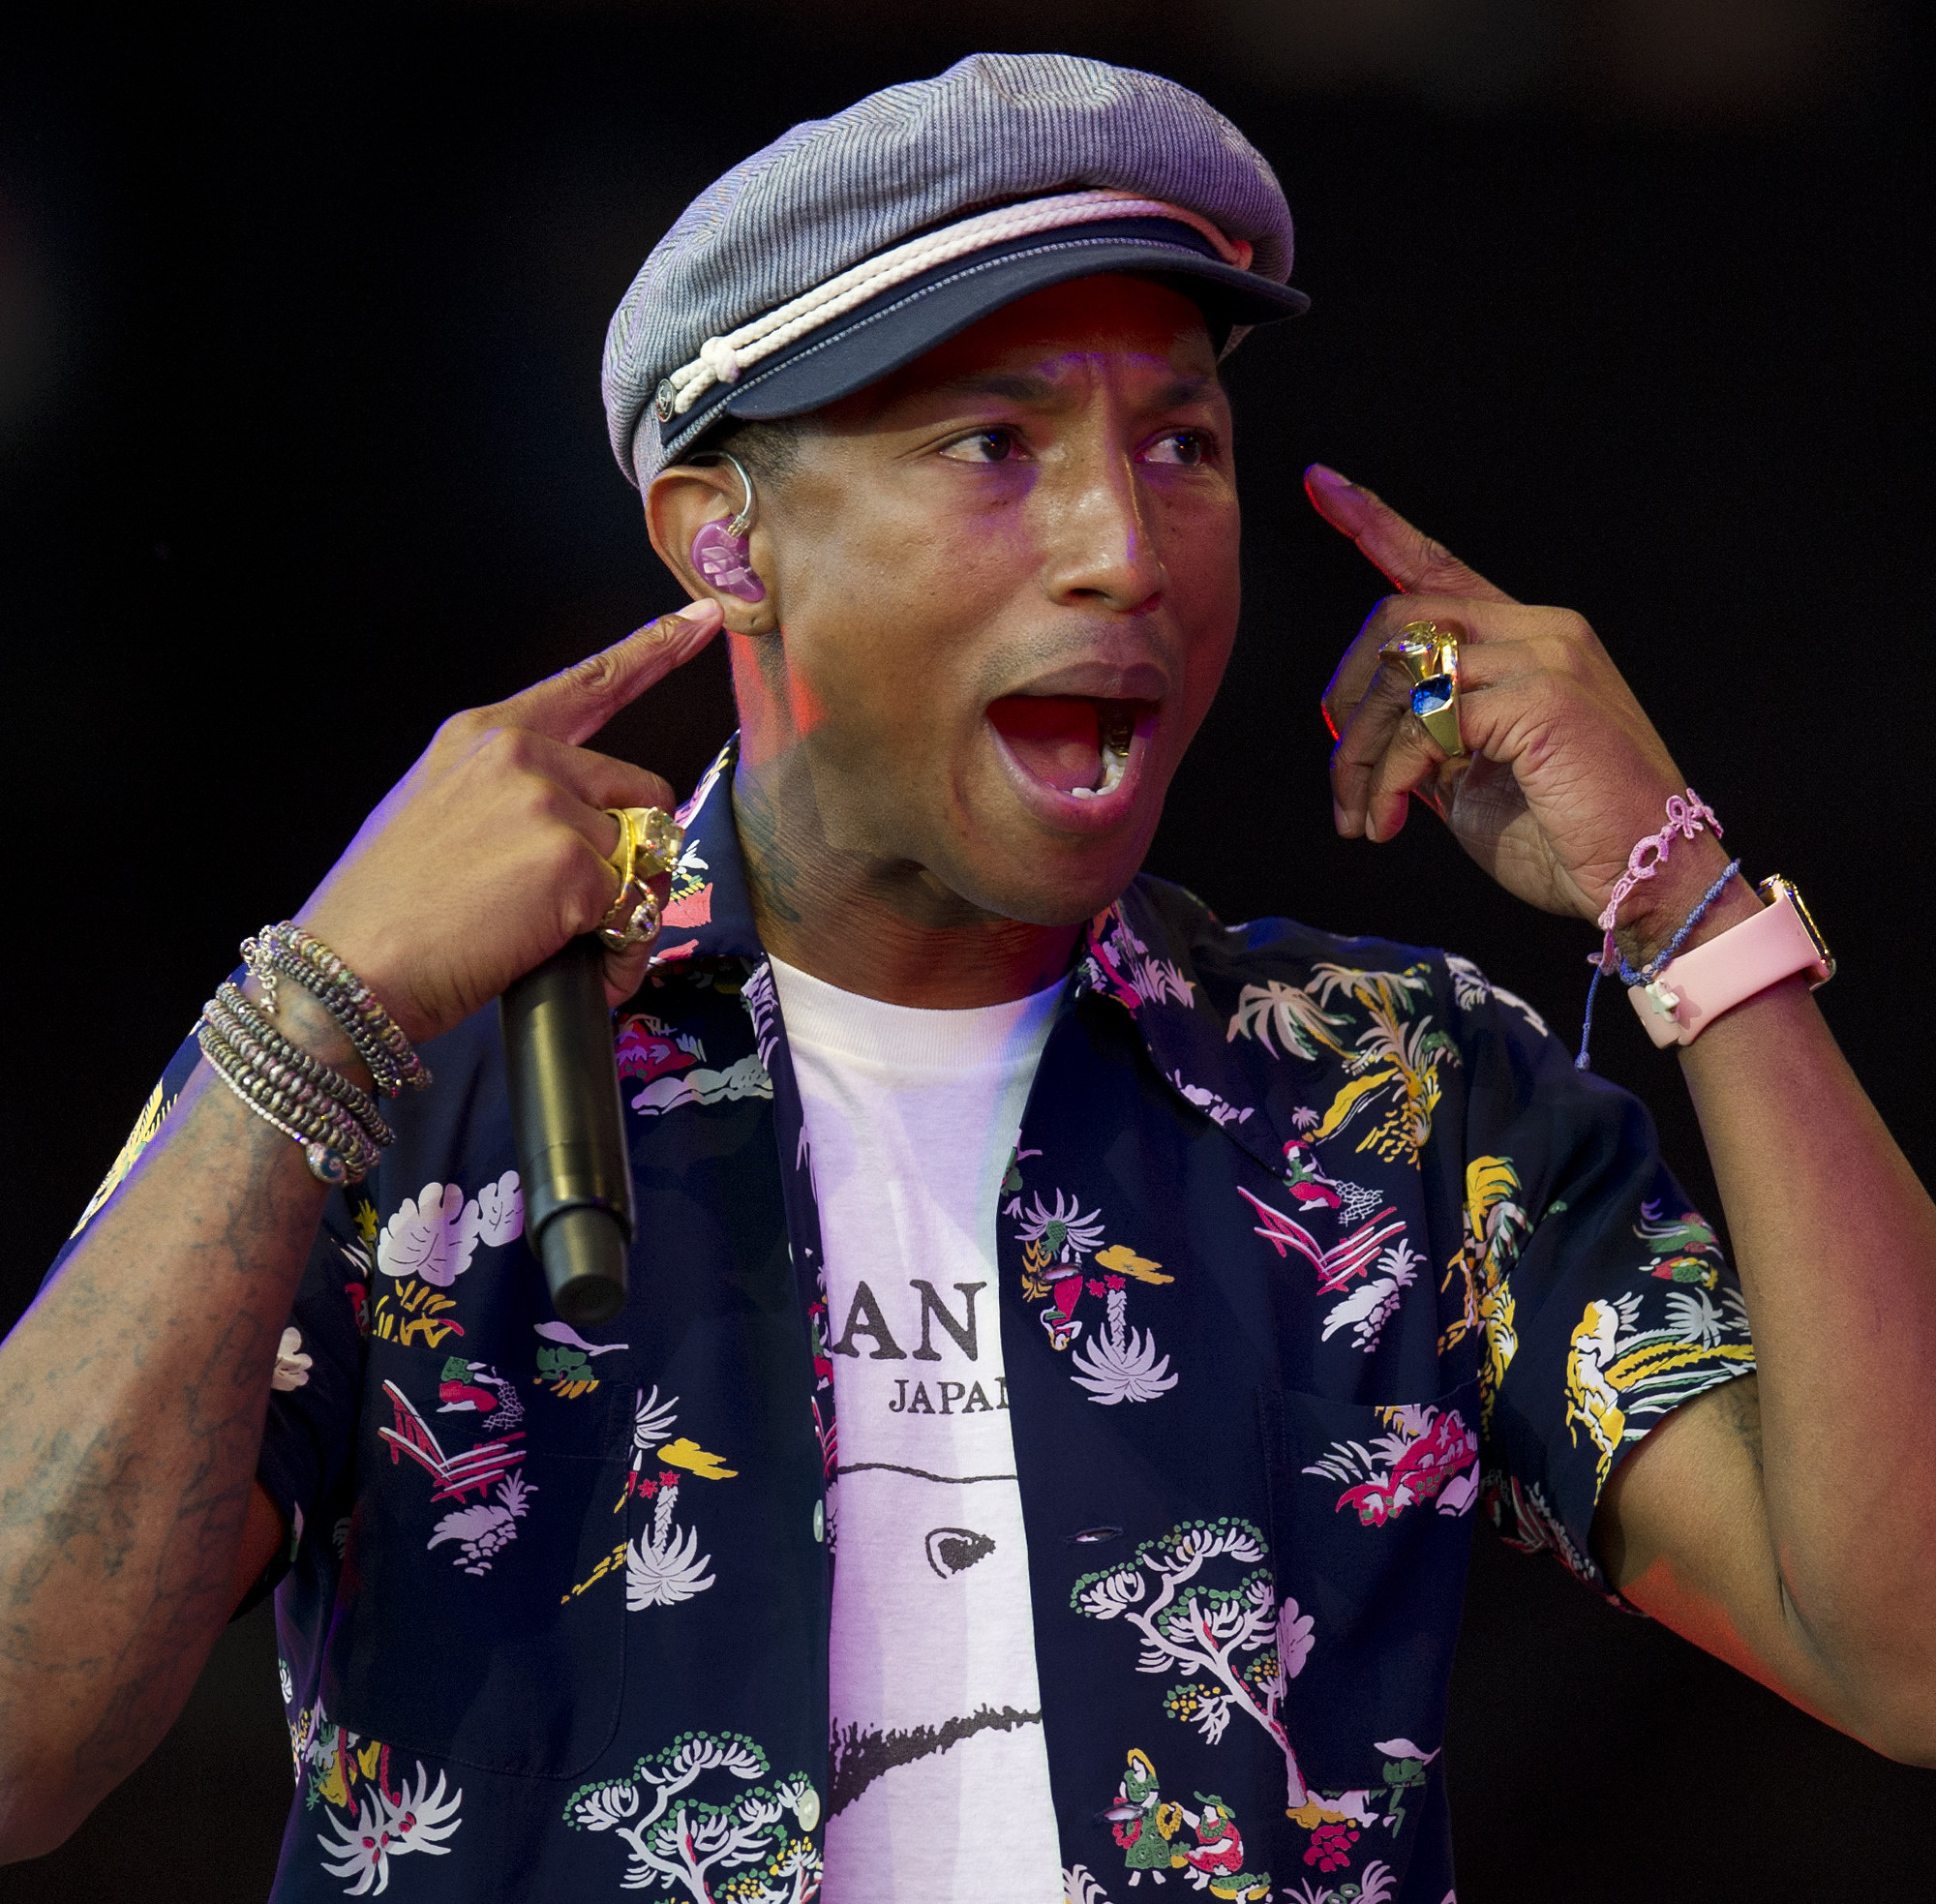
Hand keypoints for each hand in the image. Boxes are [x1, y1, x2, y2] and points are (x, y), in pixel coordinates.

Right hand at [298, 601, 722, 1042]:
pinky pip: (634, 911)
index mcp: (484, 736)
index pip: (587, 684)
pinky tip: (563, 961)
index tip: (703, 620)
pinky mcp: (572, 862)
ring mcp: (549, 803)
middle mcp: (521, 755)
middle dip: (628, 853)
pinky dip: (614, 950)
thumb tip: (577, 828)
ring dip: (620, 907)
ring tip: (554, 939)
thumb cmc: (386, 914)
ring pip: (642, 857)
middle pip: (640, 792)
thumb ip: (507, 798)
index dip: (656, 650)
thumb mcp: (435, 815)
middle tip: (578, 906)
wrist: (352, 970)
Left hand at [1306, 466, 1743, 954]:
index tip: (1324, 483)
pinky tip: (1390, 821)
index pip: (1440, 568)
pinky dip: (1390, 775)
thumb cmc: (1567, 839)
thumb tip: (1364, 734)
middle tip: (1343, 781)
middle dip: (1345, 701)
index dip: (1376, 524)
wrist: (1647, 883)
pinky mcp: (1541, 694)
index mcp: (1528, 640)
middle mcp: (1540, 629)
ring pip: (1402, 669)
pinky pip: (1425, 719)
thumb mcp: (1472, 779)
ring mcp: (1545, 655)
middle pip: (1397, 617)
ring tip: (1363, 816)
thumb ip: (1426, 736)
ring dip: (1359, 752)